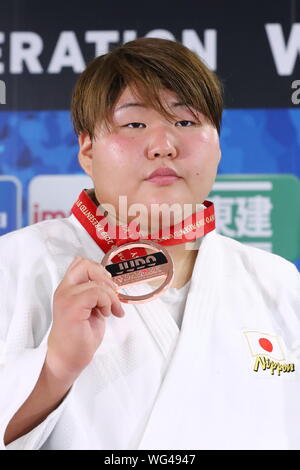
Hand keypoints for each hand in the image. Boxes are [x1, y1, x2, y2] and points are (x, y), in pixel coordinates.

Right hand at [46, 257, 124, 378]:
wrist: (68, 358)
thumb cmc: (79, 337)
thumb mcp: (91, 308)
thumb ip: (95, 293)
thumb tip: (112, 284)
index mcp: (67, 288)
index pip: (80, 263)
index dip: (98, 270)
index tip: (107, 286)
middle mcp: (64, 290)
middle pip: (84, 264)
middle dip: (104, 277)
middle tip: (111, 294)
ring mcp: (66, 297)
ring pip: (96, 282)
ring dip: (110, 296)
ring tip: (109, 310)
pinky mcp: (72, 307)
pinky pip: (97, 293)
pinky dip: (107, 303)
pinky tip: (105, 314)